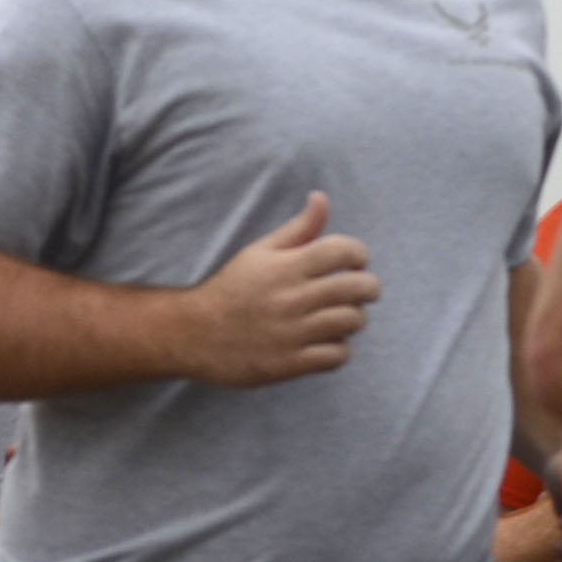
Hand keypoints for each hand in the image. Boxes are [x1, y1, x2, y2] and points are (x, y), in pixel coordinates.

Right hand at [168, 193, 378, 387]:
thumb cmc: (231, 289)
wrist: (193, 334)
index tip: (354, 263)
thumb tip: (321, 198)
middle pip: (357, 288)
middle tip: (358, 292)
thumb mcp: (259, 252)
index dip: (358, 255)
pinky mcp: (290, 363)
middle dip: (368, 288)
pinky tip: (326, 343)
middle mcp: (292, 298)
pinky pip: (337, 356)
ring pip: (351, 321)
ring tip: (339, 318)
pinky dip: (339, 349)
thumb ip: (297, 228)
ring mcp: (292, 333)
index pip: (344, 251)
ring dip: (353, 319)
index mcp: (286, 266)